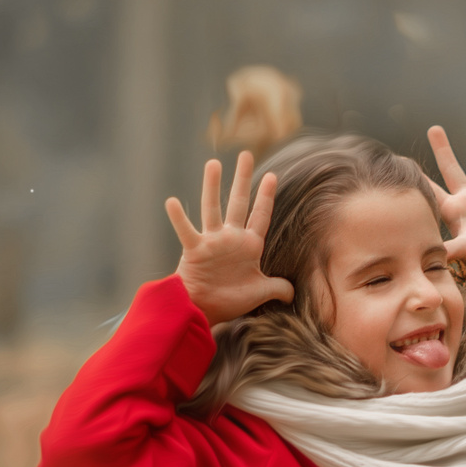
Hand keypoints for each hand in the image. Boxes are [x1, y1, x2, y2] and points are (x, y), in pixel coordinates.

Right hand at [166, 152, 293, 324]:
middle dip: (244, 179)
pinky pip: (186, 231)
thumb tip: (293, 292)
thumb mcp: (260, 293)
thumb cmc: (229, 301)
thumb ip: (278, 287)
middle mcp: (231, 238)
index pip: (261, 216)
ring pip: (213, 208)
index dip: (266, 197)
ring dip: (212, 187)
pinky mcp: (195, 250)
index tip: (272, 175)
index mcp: (249, 246)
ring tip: (213, 163)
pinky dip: (178, 218)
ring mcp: (212, 242)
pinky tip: (172, 201)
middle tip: (246, 155)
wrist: (204, 312)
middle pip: (239, 203)